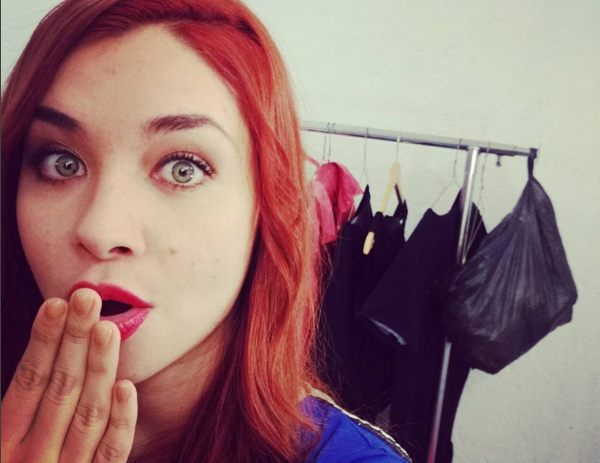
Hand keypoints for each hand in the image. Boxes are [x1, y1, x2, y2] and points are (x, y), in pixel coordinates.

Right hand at [1, 289, 137, 461]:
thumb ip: (9, 410)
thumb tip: (28, 369)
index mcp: (2, 446)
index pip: (26, 384)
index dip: (41, 343)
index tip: (55, 306)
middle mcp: (32, 460)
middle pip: (59, 389)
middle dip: (73, 341)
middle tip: (86, 299)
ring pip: (87, 413)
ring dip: (99, 369)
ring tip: (106, 327)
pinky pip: (108, 454)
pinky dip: (119, 422)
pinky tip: (128, 387)